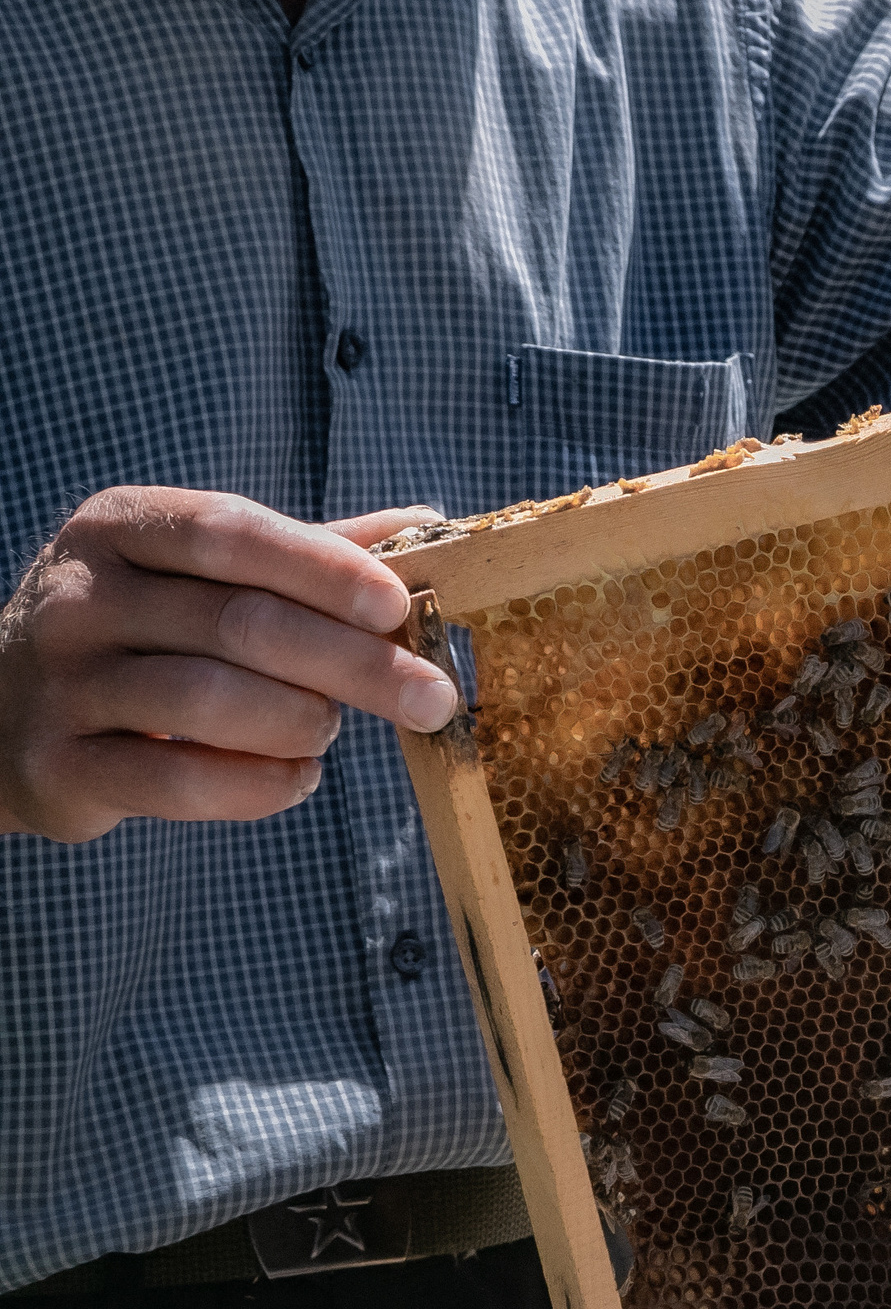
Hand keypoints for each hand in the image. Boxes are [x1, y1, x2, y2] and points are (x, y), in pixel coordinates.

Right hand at [0, 488, 458, 842]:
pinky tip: (300, 777)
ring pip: (207, 701)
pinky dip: (259, 785)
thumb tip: (431, 523)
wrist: (4, 713)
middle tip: (431, 697)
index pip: (231, 533)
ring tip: (331, 729)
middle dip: (354, 664)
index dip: (323, 569)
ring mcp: (60, 682)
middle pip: (238, 623)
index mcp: (122, 527)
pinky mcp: (57, 766)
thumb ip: (310, 552)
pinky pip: (176, 780)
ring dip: (300, 722)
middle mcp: (79, 596)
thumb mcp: (203, 573)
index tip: (399, 605)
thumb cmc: (144, 631)